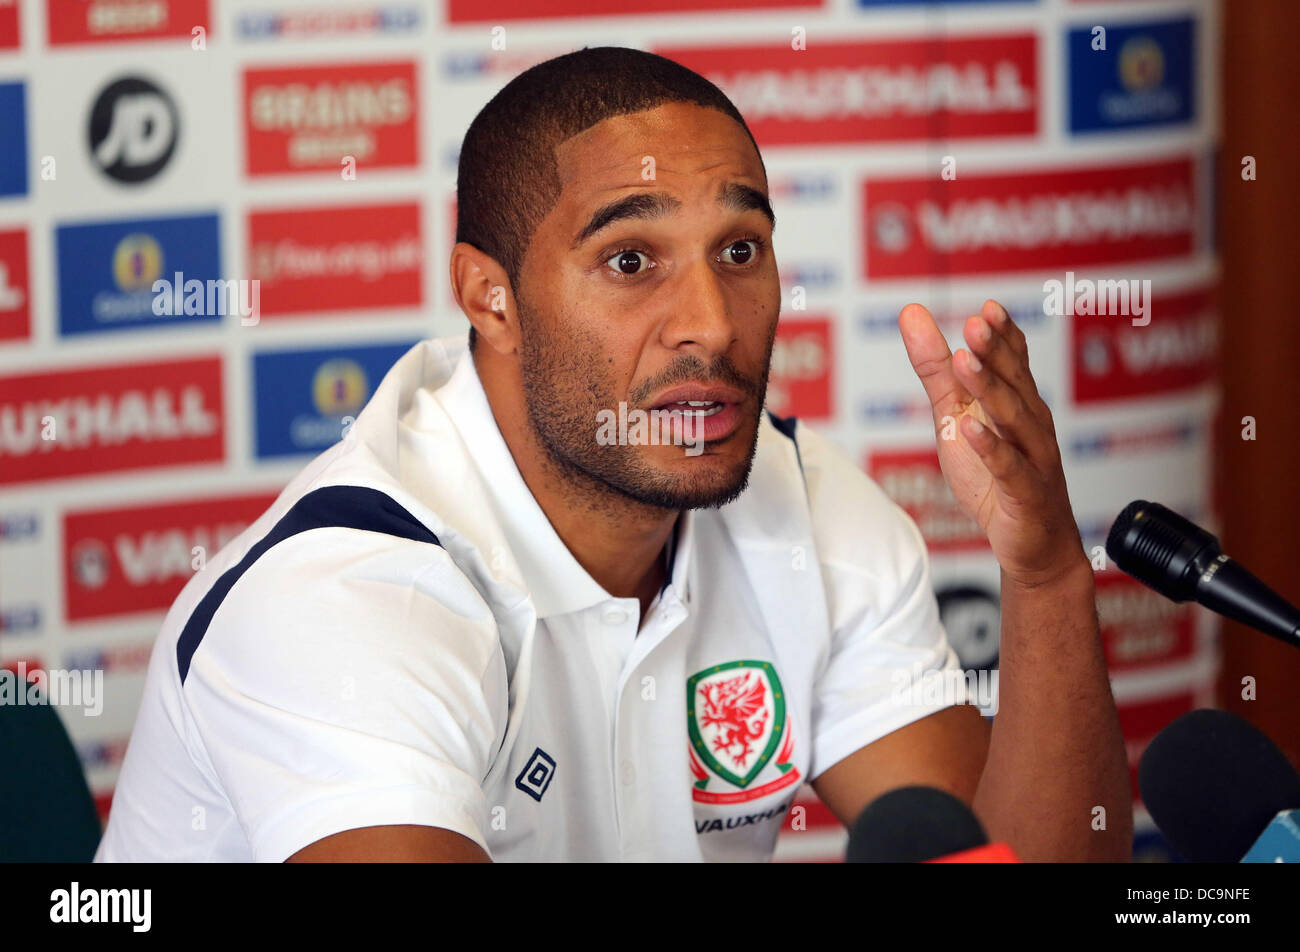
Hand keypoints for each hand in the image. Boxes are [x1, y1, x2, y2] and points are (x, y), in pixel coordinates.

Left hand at [898, 300, 1085, 588]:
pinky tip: (970, 428)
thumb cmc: (996, 479)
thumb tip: (912, 314)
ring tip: (965, 361)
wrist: (1032, 545)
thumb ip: (936, 370)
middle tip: (976, 322)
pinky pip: (1009, 467)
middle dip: (995, 351)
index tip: (987, 307)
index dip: (1003, 334)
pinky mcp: (1026, 493)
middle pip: (1014, 382)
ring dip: (991, 388)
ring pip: (1014, 418)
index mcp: (1017, 404)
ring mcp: (1033, 458)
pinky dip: (991, 447)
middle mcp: (1031, 425)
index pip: (1014, 361)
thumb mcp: (955, 418)